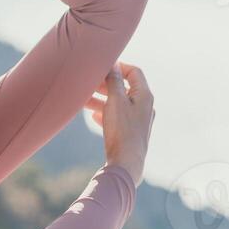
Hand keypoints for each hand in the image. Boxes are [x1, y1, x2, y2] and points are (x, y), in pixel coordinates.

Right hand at [86, 61, 153, 186]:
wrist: (126, 164)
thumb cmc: (122, 131)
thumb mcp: (115, 101)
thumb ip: (114, 81)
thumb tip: (113, 65)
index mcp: (145, 96)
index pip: (134, 72)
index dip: (119, 66)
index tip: (103, 66)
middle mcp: (145, 106)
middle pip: (125, 87)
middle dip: (106, 84)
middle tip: (90, 82)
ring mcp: (139, 120)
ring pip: (119, 103)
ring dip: (102, 99)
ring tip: (84, 99)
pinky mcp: (131, 132)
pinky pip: (118, 117)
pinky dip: (106, 113)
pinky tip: (94, 116)